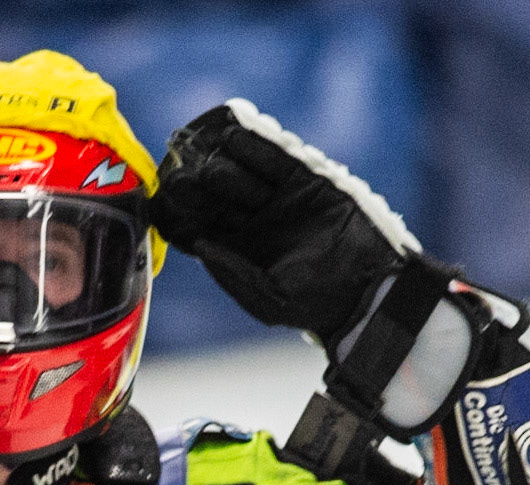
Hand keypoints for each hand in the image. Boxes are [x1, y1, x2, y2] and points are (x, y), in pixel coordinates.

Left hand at [148, 99, 420, 345]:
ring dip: (224, 160)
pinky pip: (276, 160)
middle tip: (181, 172)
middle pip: (217, 196)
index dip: (182, 214)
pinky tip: (235, 135)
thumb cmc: (314, 303)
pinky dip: (257, 146)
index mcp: (237, 249)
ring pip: (243, 174)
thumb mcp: (268, 299)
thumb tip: (200, 246)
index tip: (163, 201)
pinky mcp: (305, 181)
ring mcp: (277, 199)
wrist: (366, 287)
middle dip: (198, 184)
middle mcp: (252, 221)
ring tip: (206, 147)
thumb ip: (234, 274)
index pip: (201, 226)